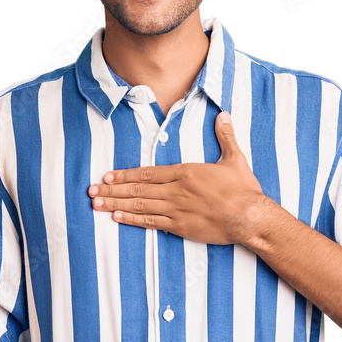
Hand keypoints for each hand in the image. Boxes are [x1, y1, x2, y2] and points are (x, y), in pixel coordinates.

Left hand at [87, 111, 266, 244]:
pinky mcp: (181, 226)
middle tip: (90, 191)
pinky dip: (132, 220)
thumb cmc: (244, 190)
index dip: (125, 175)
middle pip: (138, 189)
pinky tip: (117, 218)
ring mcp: (177, 209)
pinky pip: (151, 222)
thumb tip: (223, 115)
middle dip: (112, 190)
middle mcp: (176, 190)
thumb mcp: (235, 159)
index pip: (148, 173)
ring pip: (139, 206)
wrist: (250, 217)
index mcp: (186, 172)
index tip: (107, 176)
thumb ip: (225, 136)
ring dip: (116, 204)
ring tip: (96, 204)